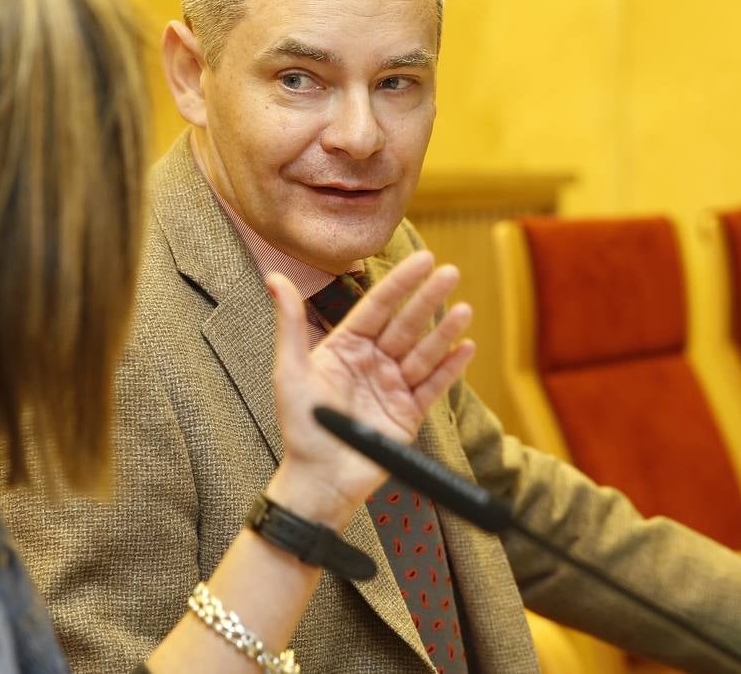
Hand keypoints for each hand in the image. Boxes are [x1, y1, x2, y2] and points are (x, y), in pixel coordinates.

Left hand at [265, 252, 474, 526]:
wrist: (320, 481)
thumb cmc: (301, 427)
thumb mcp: (290, 370)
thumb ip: (289, 323)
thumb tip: (274, 277)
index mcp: (346, 348)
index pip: (378, 307)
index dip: (400, 282)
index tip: (421, 258)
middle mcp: (373, 363)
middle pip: (406, 324)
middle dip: (428, 299)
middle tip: (450, 272)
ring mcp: (394, 387)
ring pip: (424, 352)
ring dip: (444, 331)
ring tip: (464, 310)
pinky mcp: (409, 414)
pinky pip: (434, 386)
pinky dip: (451, 368)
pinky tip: (466, 347)